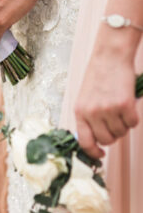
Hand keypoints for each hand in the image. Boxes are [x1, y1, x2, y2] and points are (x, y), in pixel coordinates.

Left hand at [75, 31, 138, 158]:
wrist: (109, 58)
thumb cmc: (97, 76)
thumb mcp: (85, 98)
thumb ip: (87, 117)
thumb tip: (93, 139)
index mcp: (79, 111)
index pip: (84, 141)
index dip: (93, 152)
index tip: (100, 155)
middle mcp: (92, 112)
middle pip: (106, 140)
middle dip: (112, 135)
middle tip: (113, 121)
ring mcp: (108, 109)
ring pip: (121, 132)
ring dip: (122, 124)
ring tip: (118, 108)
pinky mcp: (125, 105)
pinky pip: (133, 123)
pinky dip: (133, 117)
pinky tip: (128, 104)